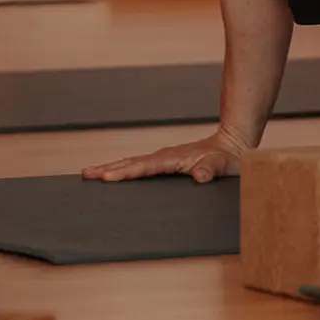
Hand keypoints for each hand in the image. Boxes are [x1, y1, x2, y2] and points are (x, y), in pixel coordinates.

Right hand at [82, 126, 248, 183]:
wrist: (233, 143)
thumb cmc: (228, 158)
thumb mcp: (223, 165)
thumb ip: (211, 169)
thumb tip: (200, 176)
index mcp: (173, 158)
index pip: (144, 167)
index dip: (125, 172)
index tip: (106, 176)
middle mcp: (165, 156)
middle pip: (131, 162)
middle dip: (108, 168)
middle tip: (85, 174)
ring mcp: (164, 158)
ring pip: (133, 162)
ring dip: (112, 167)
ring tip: (90, 172)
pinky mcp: (166, 161)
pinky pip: (140, 165)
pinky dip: (124, 168)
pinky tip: (115, 173)